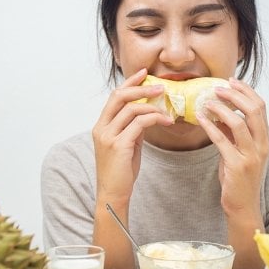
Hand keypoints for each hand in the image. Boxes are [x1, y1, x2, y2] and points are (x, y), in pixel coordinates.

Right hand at [92, 68, 173, 205]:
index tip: (143, 74)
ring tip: (167, 108)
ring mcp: (109, 136)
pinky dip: (154, 119)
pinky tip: (165, 121)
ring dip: (152, 105)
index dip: (129, 83)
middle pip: (119, 97)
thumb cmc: (120, 172)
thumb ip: (132, 129)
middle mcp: (102, 128)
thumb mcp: (126, 145)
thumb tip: (146, 114)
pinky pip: (139, 124)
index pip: (114, 97)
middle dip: (140, 88)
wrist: (113, 194)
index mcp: (101, 126)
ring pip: (131, 109)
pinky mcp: (119, 145)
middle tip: (160, 86)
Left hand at [196, 77, 268, 219]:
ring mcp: (251, 156)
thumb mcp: (238, 151)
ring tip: (207, 101)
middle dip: (235, 95)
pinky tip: (200, 118)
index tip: (232, 81)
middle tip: (218, 88)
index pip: (261, 107)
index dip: (247, 91)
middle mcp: (262, 145)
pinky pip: (221, 140)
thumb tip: (220, 112)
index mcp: (265, 139)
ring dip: (222, 108)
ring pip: (239, 123)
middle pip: (254, 110)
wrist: (242, 206)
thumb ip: (232, 133)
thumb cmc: (239, 178)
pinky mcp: (237, 166)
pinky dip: (210, 126)